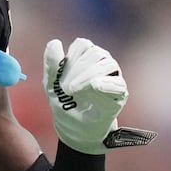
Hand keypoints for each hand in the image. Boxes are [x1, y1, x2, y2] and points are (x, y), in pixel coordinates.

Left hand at [42, 38, 154, 153]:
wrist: (73, 128)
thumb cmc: (64, 103)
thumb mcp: (51, 84)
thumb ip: (52, 64)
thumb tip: (54, 42)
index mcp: (86, 59)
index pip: (83, 45)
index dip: (72, 56)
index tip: (62, 70)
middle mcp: (101, 65)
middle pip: (95, 53)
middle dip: (79, 68)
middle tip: (67, 87)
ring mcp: (112, 78)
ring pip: (108, 64)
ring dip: (89, 75)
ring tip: (74, 89)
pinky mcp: (119, 94)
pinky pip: (118, 84)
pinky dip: (107, 83)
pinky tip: (96, 85)